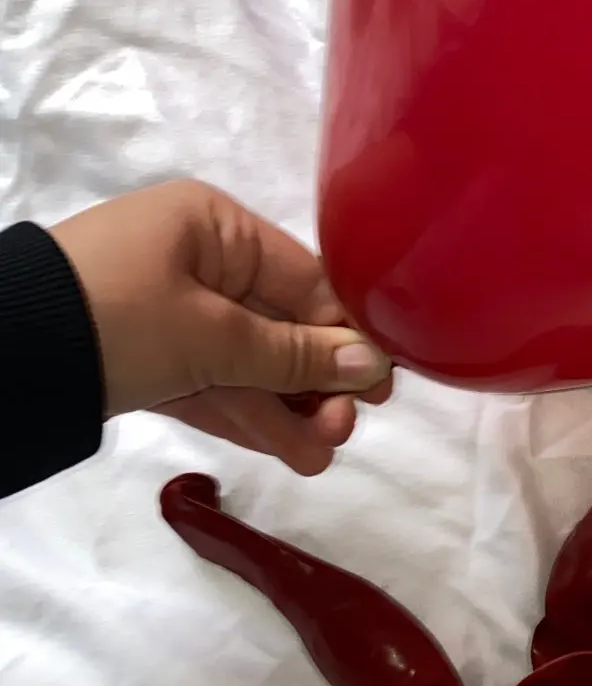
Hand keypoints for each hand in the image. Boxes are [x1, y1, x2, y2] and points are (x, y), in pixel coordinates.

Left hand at [51, 181, 393, 475]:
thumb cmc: (117, 317)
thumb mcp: (213, 336)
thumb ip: (295, 356)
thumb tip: (372, 366)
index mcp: (213, 227)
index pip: (305, 281)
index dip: (347, 335)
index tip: (381, 388)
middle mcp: (195, 260)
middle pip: (279, 325)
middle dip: (315, 384)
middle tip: (341, 432)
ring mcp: (168, 311)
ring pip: (248, 363)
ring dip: (286, 410)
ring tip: (318, 458)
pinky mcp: (146, 358)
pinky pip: (212, 383)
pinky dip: (246, 414)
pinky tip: (290, 451)